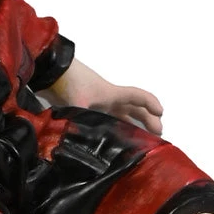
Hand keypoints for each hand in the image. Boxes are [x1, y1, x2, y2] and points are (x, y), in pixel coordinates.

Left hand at [48, 58, 164, 133]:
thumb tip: (84, 143)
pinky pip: (107, 120)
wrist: (51, 70)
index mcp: (111, 95)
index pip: (137, 97)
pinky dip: (115, 128)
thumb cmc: (69, 81)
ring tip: (141, 141)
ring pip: (122, 115)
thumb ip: (81, 121)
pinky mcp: (87, 109)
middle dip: (147, 120)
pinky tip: (114, 140)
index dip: (150, 103)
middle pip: (134, 109)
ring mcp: (98, 104)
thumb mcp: (77, 102)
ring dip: (133, 126)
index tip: (161, 113)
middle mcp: (108, 100)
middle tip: (157, 135)